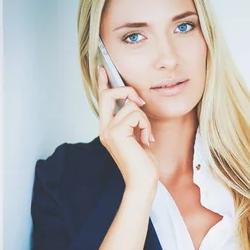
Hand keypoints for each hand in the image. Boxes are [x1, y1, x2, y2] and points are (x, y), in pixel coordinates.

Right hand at [97, 66, 157, 188]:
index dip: (103, 83)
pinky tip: (146, 140)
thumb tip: (135, 103)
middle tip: (140, 102)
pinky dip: (146, 124)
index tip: (103, 68)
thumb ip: (133, 120)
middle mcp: (105, 129)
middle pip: (107, 95)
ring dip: (144, 118)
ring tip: (146, 136)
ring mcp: (108, 131)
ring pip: (129, 105)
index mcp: (108, 129)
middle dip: (125, 90)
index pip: (103, 101)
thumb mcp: (139, 136)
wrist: (143, 180)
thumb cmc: (144, 163)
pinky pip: (135, 114)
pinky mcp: (116, 133)